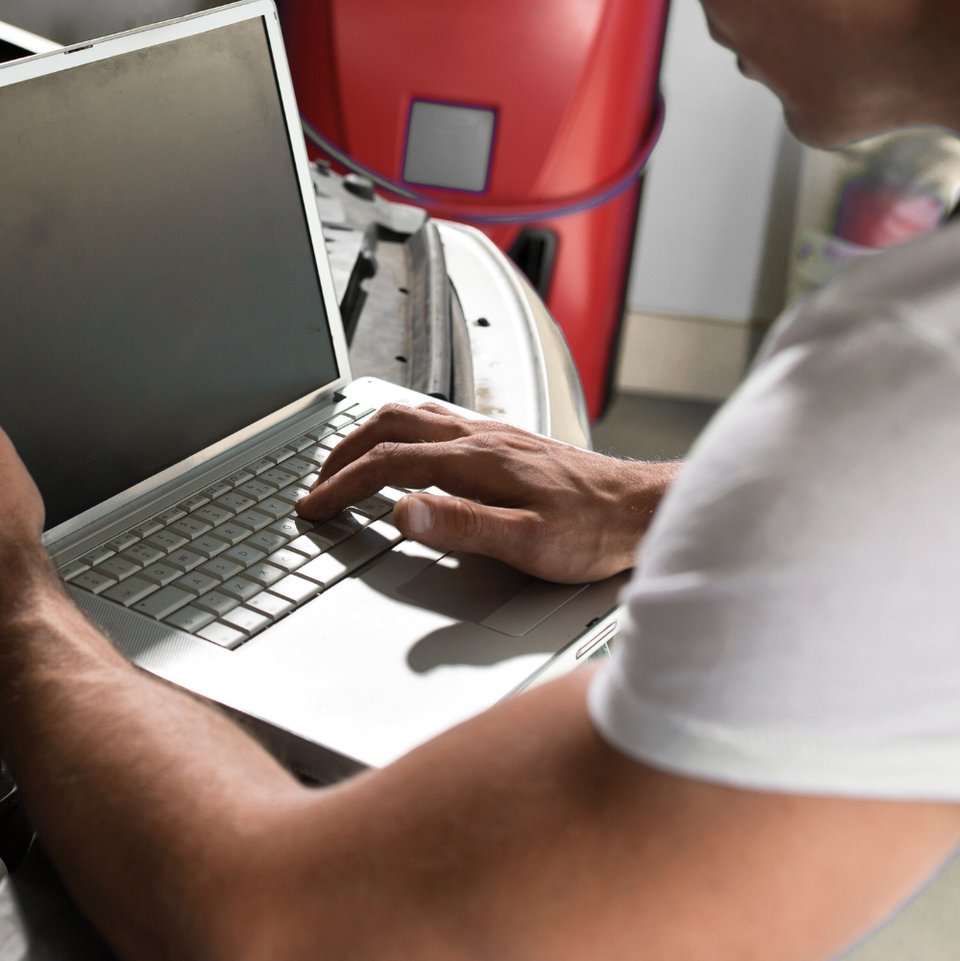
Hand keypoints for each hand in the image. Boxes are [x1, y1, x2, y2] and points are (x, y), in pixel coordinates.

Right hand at [296, 403, 675, 584]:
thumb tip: (403, 513)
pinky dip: (401, 433)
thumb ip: (462, 527)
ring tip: (346, 464)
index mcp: (476, 461)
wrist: (646, 510)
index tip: (313, 507)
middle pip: (390, 426)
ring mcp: (493, 436)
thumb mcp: (528, 543)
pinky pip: (437, 422)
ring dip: (368, 437)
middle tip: (316, 484)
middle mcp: (480, 438)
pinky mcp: (507, 443)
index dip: (341, 486)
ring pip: (412, 416)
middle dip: (342, 453)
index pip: (387, 464)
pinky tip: (409, 452)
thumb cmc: (595, 531)